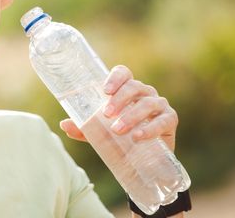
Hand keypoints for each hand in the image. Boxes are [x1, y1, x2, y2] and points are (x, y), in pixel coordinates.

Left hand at [60, 65, 177, 150]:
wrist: (142, 161)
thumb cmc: (120, 138)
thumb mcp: (99, 133)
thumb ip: (84, 128)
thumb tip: (64, 124)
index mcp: (126, 90)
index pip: (123, 73)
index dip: (115, 77)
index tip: (105, 90)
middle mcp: (144, 93)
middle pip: (134, 87)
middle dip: (119, 99)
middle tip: (106, 114)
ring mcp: (159, 104)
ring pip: (147, 103)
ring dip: (131, 115)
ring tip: (117, 129)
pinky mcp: (170, 120)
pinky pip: (163, 120)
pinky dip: (150, 128)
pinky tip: (137, 136)